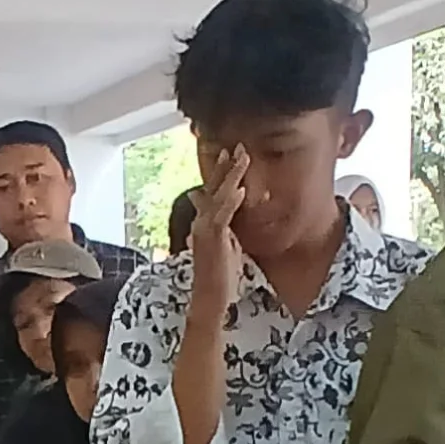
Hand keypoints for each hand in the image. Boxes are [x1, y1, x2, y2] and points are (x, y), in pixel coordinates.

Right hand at [188, 144, 248, 315]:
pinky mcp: (212, 239)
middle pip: (213, 188)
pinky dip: (232, 203)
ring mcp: (204, 230)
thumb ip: (226, 227)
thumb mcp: (226, 245)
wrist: (209, 297)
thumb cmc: (220, 275)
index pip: (213, 192)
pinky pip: (222, 216)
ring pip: (218, 196)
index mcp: (204, 222)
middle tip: (237, 146)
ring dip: (231, 176)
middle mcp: (201, 222)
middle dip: (225, 166)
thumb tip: (230, 214)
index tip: (231, 154)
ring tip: (243, 158)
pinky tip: (242, 190)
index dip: (222, 173)